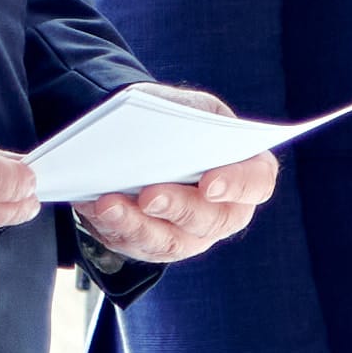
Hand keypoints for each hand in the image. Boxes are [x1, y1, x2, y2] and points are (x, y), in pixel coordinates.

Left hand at [68, 88, 278, 271]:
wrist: (142, 133)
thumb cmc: (177, 118)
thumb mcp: (193, 107)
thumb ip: (194, 121)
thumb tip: (174, 140)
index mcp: (247, 171)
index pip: (257, 183)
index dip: (237, 185)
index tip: (210, 183)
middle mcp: (225, 211)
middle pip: (211, 220)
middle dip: (178, 208)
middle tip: (150, 195)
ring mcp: (191, 233)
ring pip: (170, 242)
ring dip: (137, 225)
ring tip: (109, 205)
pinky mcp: (156, 244)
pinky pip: (136, 245)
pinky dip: (113, 227)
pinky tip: (94, 208)